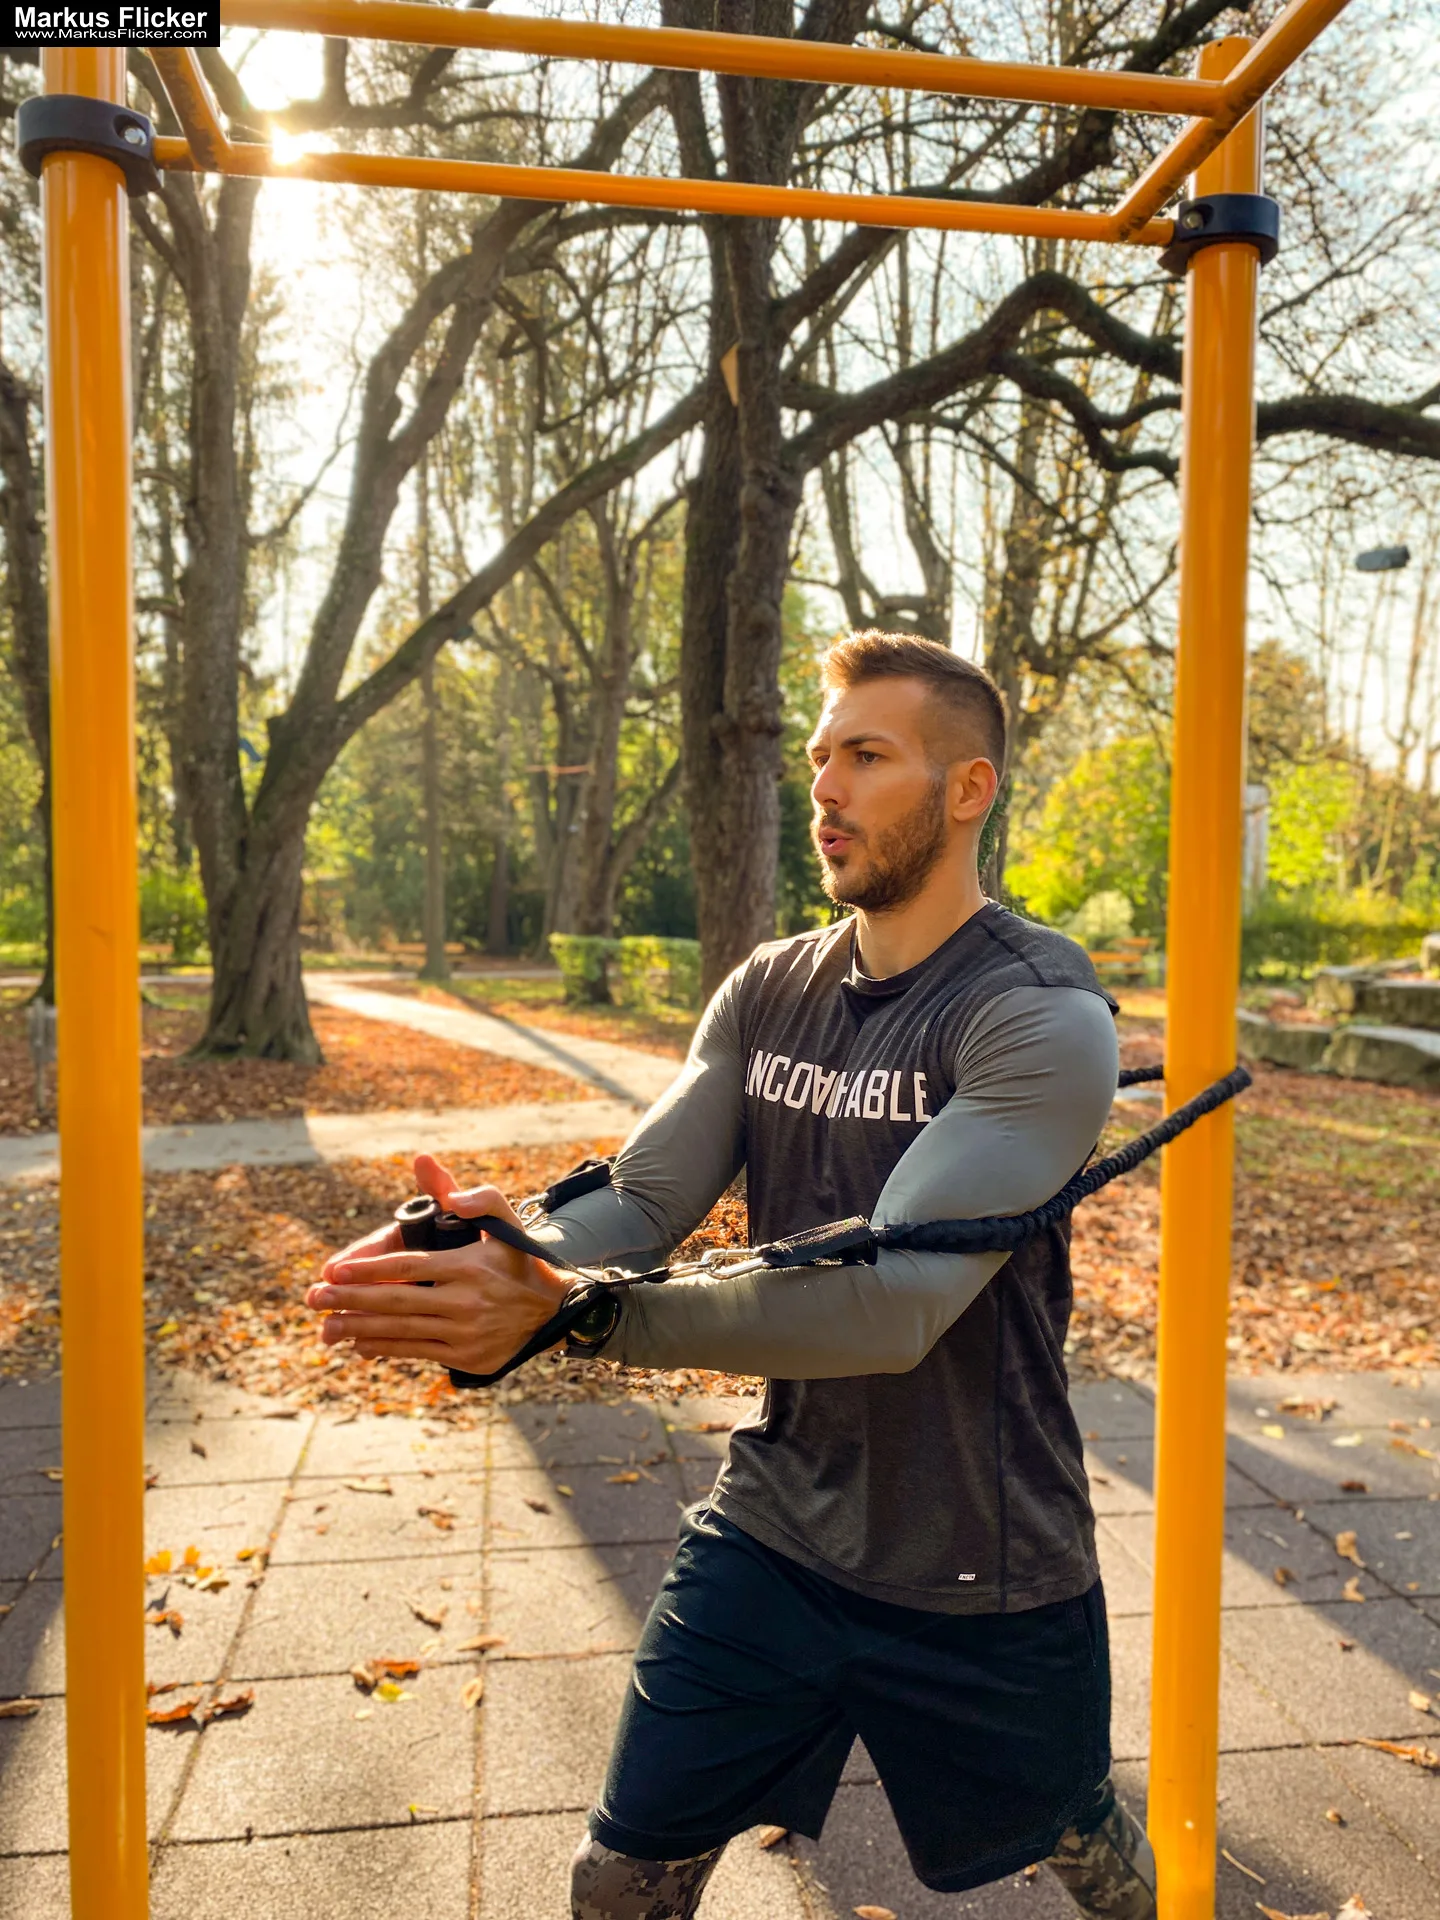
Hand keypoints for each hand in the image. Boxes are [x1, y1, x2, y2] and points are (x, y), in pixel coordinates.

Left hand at [306, 1153, 567, 1375]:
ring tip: (324, 1325)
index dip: (368, 1269)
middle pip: (395, 1301)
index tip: (335, 1269)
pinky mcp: (463, 1356)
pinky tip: (356, 1342)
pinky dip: (383, 1347)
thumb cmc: (519, 1260)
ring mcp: (464, 1333)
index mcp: (469, 1266)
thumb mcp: (505, 1222)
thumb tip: (431, 1169)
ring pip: (400, 1330)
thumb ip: (475, 1196)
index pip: (408, 1267)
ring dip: (357, 1327)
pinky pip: (415, 1351)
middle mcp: (465, 1301)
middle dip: (349, 1300)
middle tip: (314, 1297)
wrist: (552, 1311)